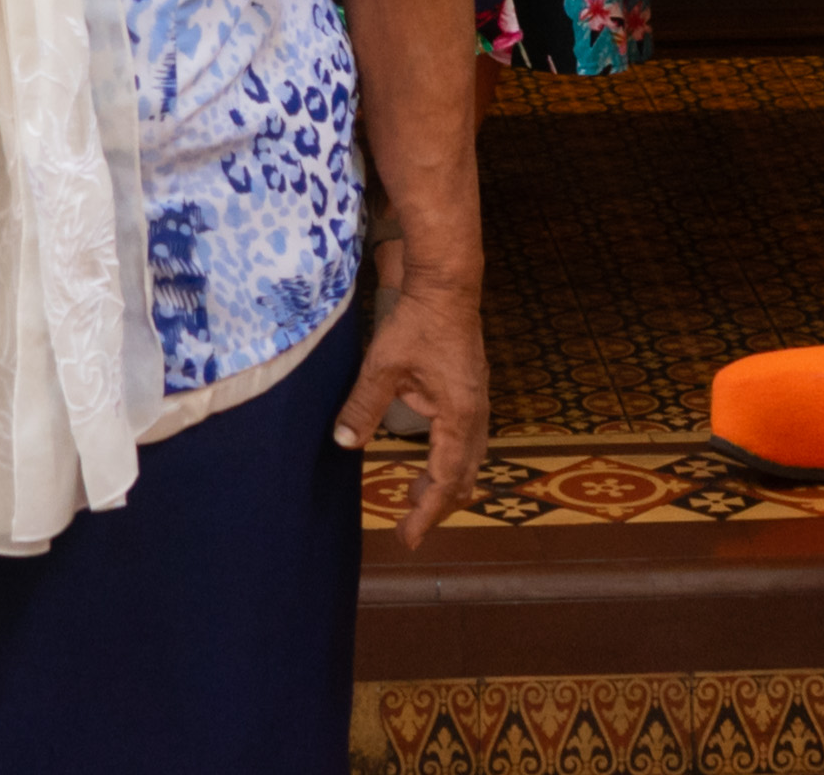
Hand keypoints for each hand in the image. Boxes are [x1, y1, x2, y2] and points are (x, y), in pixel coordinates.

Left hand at [334, 262, 488, 542]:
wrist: (447, 286)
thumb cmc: (417, 323)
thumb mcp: (383, 366)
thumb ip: (363, 405)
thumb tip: (344, 442)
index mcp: (459, 416)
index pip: (446, 480)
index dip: (427, 513)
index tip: (407, 537)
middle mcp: (476, 416)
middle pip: (464, 477)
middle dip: (437, 505)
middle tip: (409, 528)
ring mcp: (478, 403)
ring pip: (469, 460)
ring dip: (445, 483)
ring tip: (416, 500)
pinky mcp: (473, 392)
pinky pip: (468, 441)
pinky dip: (450, 461)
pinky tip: (431, 460)